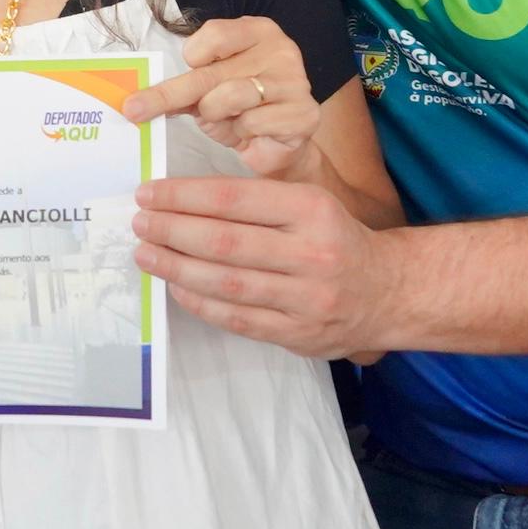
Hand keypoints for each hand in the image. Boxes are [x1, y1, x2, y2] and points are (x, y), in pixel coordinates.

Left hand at [125, 16, 316, 175]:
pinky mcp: (303, 113)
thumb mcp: (207, 91)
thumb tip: (136, 100)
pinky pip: (251, 123)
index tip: (189, 68)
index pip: (214, 34)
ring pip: (229, 97)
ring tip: (228, 120)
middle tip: (135, 109)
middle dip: (169, 95)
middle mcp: (281, 50)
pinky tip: (253, 133)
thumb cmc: (240, 110)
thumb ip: (182, 87)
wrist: (277, 145)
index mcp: (257, 32)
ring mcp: (295, 81)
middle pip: (211, 71)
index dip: (193, 56)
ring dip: (216, 116)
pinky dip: (242, 133)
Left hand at [132, 173, 404, 360]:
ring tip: (147, 255)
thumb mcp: (311, 202)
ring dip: (177, 268)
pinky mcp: (298, 334)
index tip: (149, 194)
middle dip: (172, 231)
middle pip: (225, 242)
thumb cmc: (336, 238)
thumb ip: (259, 199)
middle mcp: (312, 253)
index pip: (234, 199)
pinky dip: (201, 303)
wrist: (387, 292)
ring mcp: (306, 298)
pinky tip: (177, 287)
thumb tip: (185, 197)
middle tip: (140, 224)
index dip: (183, 196)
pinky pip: (238, 318)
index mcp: (312, 209)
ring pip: (227, 283)